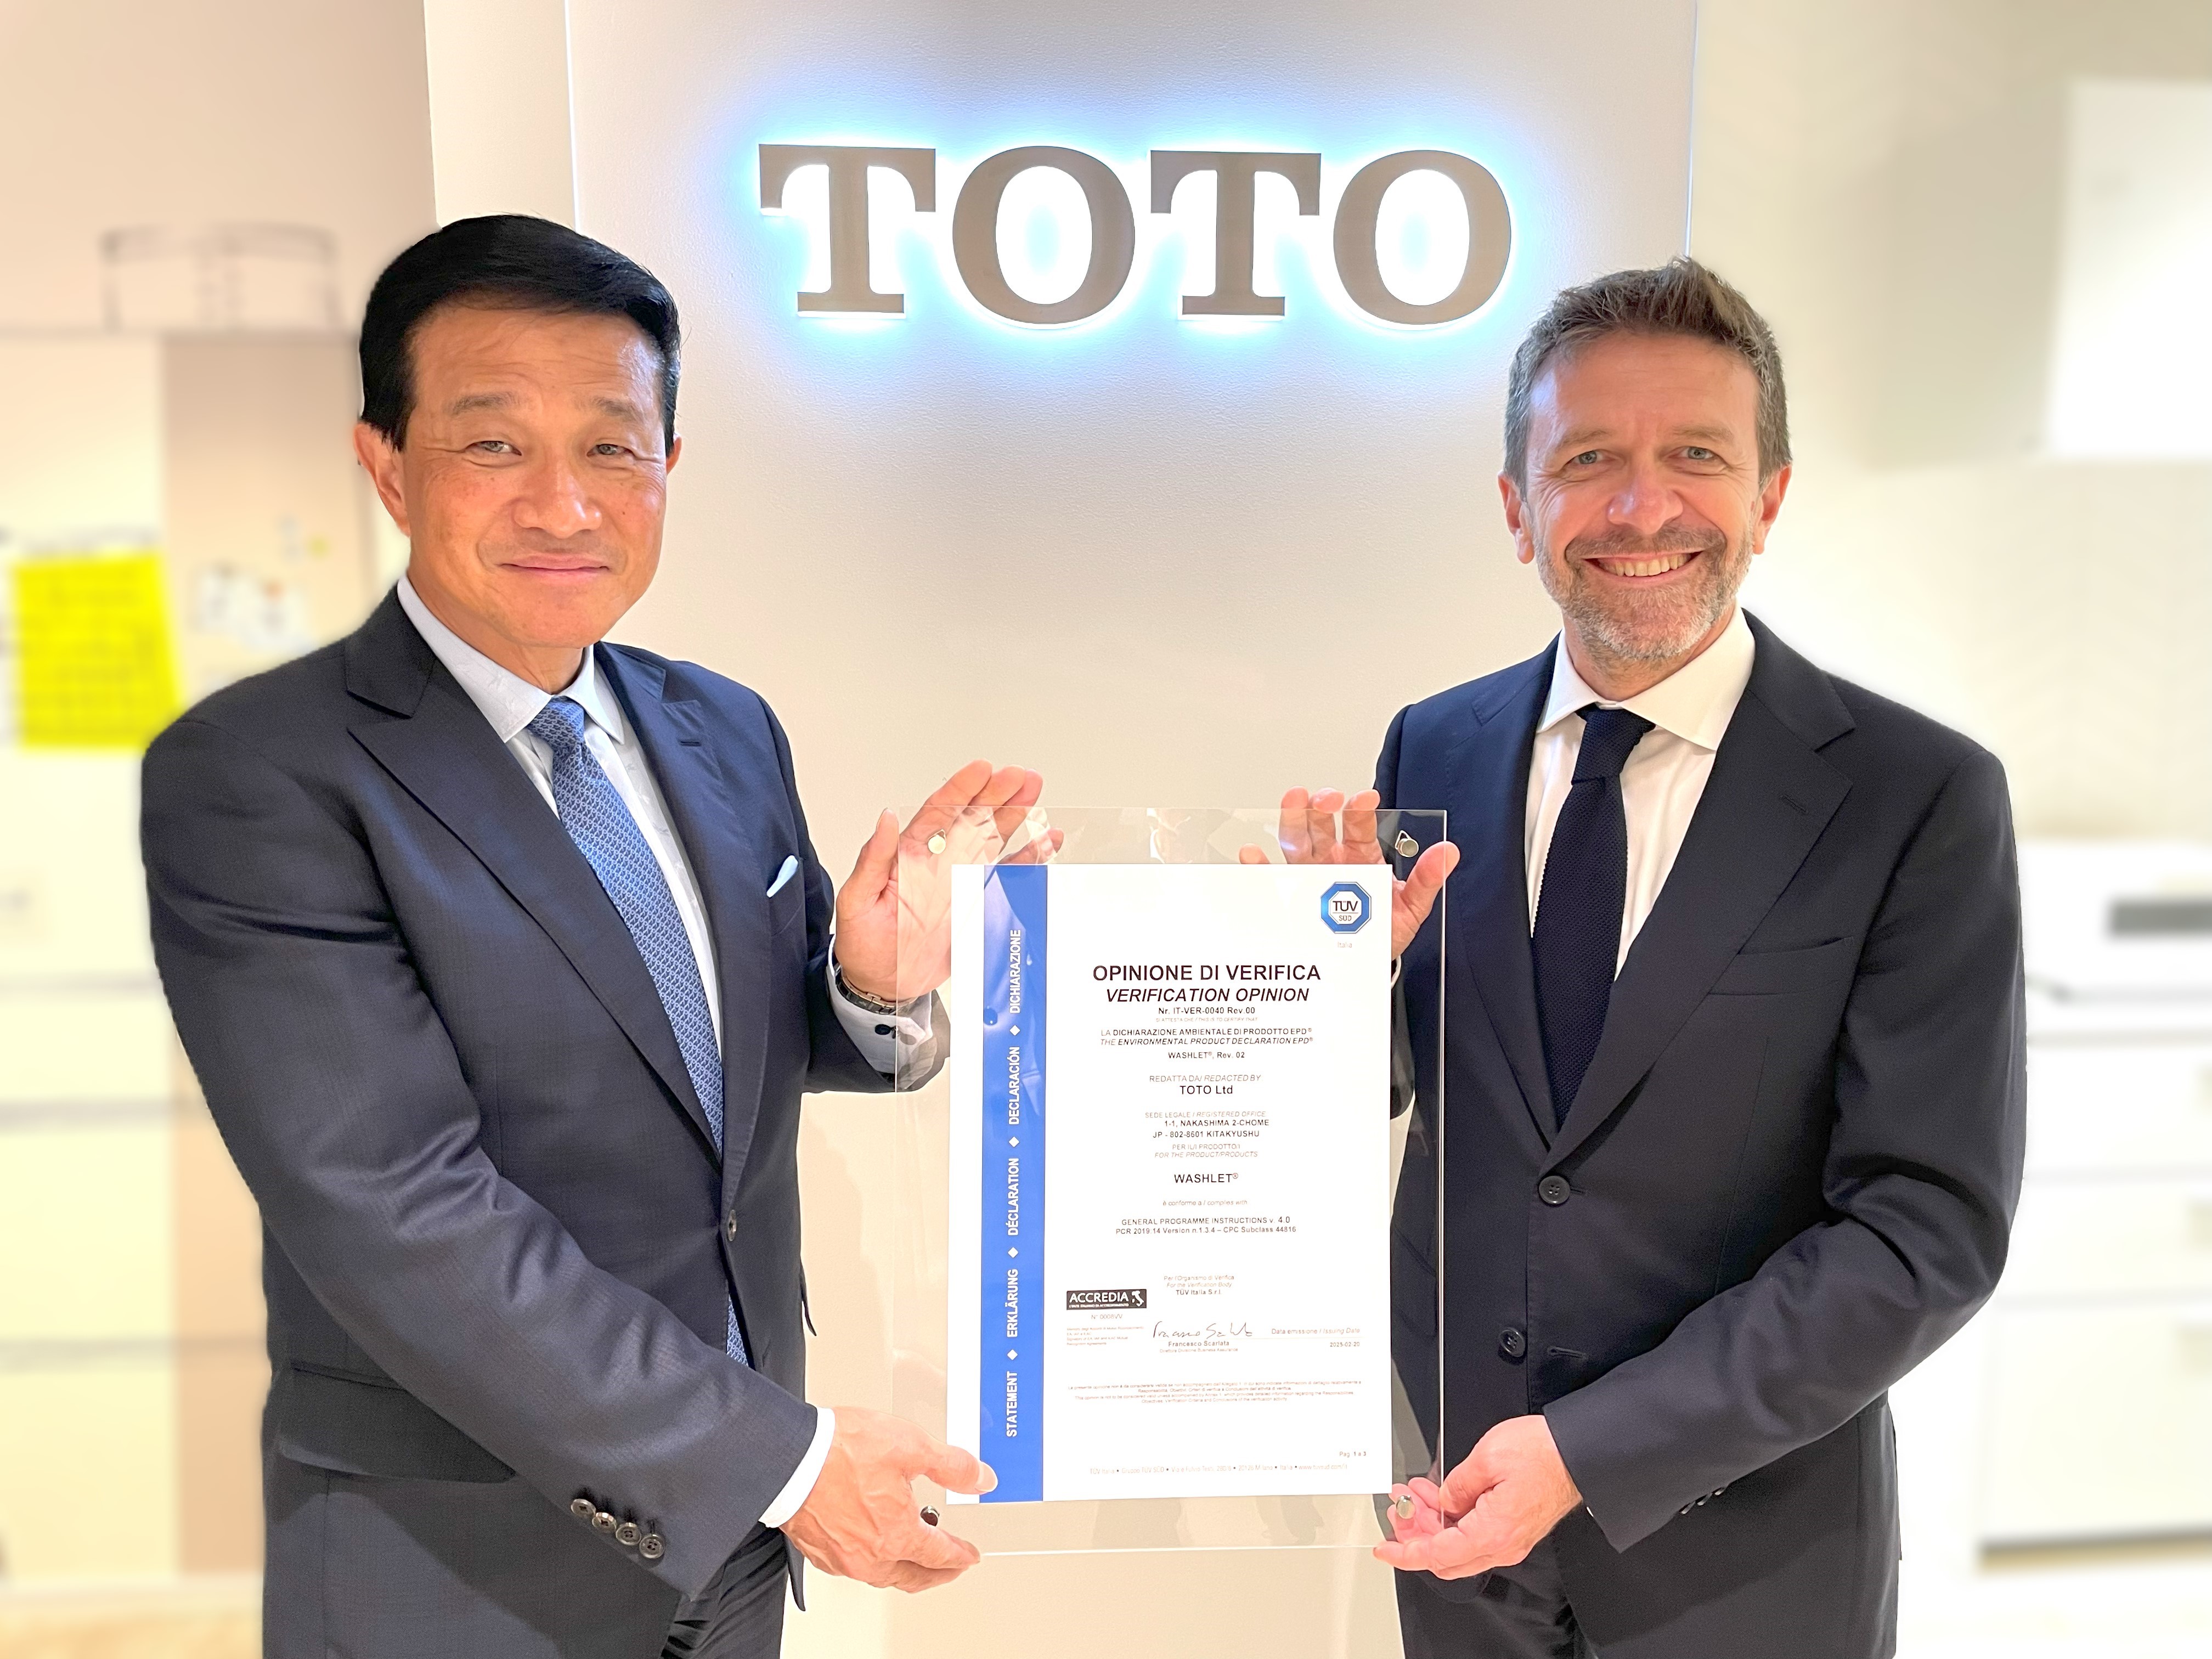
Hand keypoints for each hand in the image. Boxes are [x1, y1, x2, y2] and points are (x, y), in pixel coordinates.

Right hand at [780, 1406, 995, 1592]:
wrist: (788, 1456)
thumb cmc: (840, 1451)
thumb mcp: (912, 1446)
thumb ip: (952, 1466)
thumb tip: (981, 1479)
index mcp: (898, 1534)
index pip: (940, 1554)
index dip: (960, 1555)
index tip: (969, 1556)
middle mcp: (870, 1555)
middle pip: (913, 1576)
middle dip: (937, 1574)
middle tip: (951, 1568)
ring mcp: (842, 1557)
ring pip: (883, 1575)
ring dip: (905, 1568)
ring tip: (914, 1553)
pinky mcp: (819, 1550)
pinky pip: (855, 1567)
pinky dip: (873, 1560)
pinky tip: (873, 1544)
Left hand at [834, 760, 1054, 1000]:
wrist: (881, 984)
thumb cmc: (863, 942)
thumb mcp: (857, 899)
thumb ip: (872, 859)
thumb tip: (885, 819)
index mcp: (909, 855)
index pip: (938, 812)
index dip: (961, 789)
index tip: (981, 770)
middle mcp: (939, 863)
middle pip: (972, 819)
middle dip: (997, 795)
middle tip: (1020, 776)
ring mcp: (959, 882)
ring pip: (992, 841)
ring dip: (1014, 816)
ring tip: (1034, 793)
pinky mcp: (976, 904)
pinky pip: (1006, 877)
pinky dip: (1027, 860)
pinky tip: (1043, 841)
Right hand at [1237, 787, 1458, 958]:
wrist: (1362, 966)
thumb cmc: (1383, 933)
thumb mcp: (1411, 908)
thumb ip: (1427, 879)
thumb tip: (1449, 852)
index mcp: (1360, 857)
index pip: (1359, 825)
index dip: (1360, 808)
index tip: (1365, 798)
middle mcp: (1330, 860)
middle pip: (1322, 824)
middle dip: (1323, 806)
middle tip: (1327, 797)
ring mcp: (1307, 876)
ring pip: (1295, 841)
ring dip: (1293, 819)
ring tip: (1293, 799)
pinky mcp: (1288, 896)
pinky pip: (1269, 879)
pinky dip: (1258, 866)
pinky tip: (1253, 854)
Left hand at [1373, 1414, 1580, 1578]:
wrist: (1577, 1454)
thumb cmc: (1541, 1453)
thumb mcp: (1485, 1458)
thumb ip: (1456, 1485)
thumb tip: (1442, 1502)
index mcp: (1491, 1533)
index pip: (1436, 1555)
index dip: (1405, 1553)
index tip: (1385, 1548)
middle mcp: (1501, 1545)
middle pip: (1445, 1557)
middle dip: (1415, 1534)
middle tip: (1398, 1509)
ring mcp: (1509, 1540)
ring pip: (1458, 1546)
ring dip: (1432, 1524)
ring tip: (1414, 1495)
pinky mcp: (1513, 1529)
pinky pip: (1474, 1535)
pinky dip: (1451, 1519)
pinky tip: (1439, 1496)